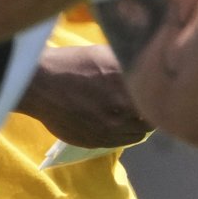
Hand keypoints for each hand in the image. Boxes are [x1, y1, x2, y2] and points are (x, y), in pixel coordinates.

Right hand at [14, 44, 151, 149]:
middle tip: (143, 106)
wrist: (41, 84)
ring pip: (137, 135)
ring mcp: (108, 129)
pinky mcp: (94, 141)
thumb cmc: (73, 64)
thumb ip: (129, 67)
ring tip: (129, 115)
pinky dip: (121, 135)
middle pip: (151, 120)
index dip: (156, 97)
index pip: (156, 100)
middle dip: (149, 113)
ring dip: (137, 126)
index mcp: (127, 86)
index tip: (154, 94)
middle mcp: (122, 110)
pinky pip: (118, 143)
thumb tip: (146, 69)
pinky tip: (115, 123)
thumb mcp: (106, 55)